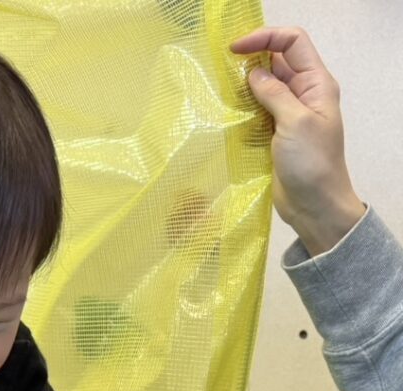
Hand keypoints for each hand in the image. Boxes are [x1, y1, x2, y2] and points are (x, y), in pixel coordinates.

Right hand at [230, 27, 364, 254]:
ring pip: (264, 84)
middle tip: (221, 69)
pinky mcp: (274, 131)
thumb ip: (274, 94)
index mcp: (317, 83)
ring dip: (243, 83)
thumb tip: (253, 73)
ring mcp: (288, 112)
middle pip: (277, 59)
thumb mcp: (295, 123)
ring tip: (220, 89)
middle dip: (251, 58)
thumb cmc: (312, 163)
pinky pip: (257, 108)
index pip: (292, 43)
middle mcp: (303, 92)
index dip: (265, 38)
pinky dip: (241, 105)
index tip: (234, 50)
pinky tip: (226, 110)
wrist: (315, 204)